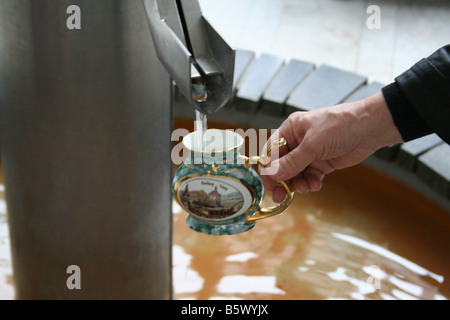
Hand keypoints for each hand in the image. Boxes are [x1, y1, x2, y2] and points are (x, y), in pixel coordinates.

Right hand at [260, 92, 402, 201]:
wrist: (369, 129)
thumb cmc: (339, 126)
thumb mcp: (312, 145)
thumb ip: (292, 162)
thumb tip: (272, 174)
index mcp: (290, 130)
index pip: (271, 151)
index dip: (268, 168)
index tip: (268, 184)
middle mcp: (298, 141)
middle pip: (282, 165)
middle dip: (283, 180)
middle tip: (280, 196)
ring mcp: (310, 153)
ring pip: (296, 173)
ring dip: (299, 183)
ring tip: (305, 188)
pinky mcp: (322, 163)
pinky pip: (310, 176)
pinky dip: (311, 182)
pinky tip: (316, 185)